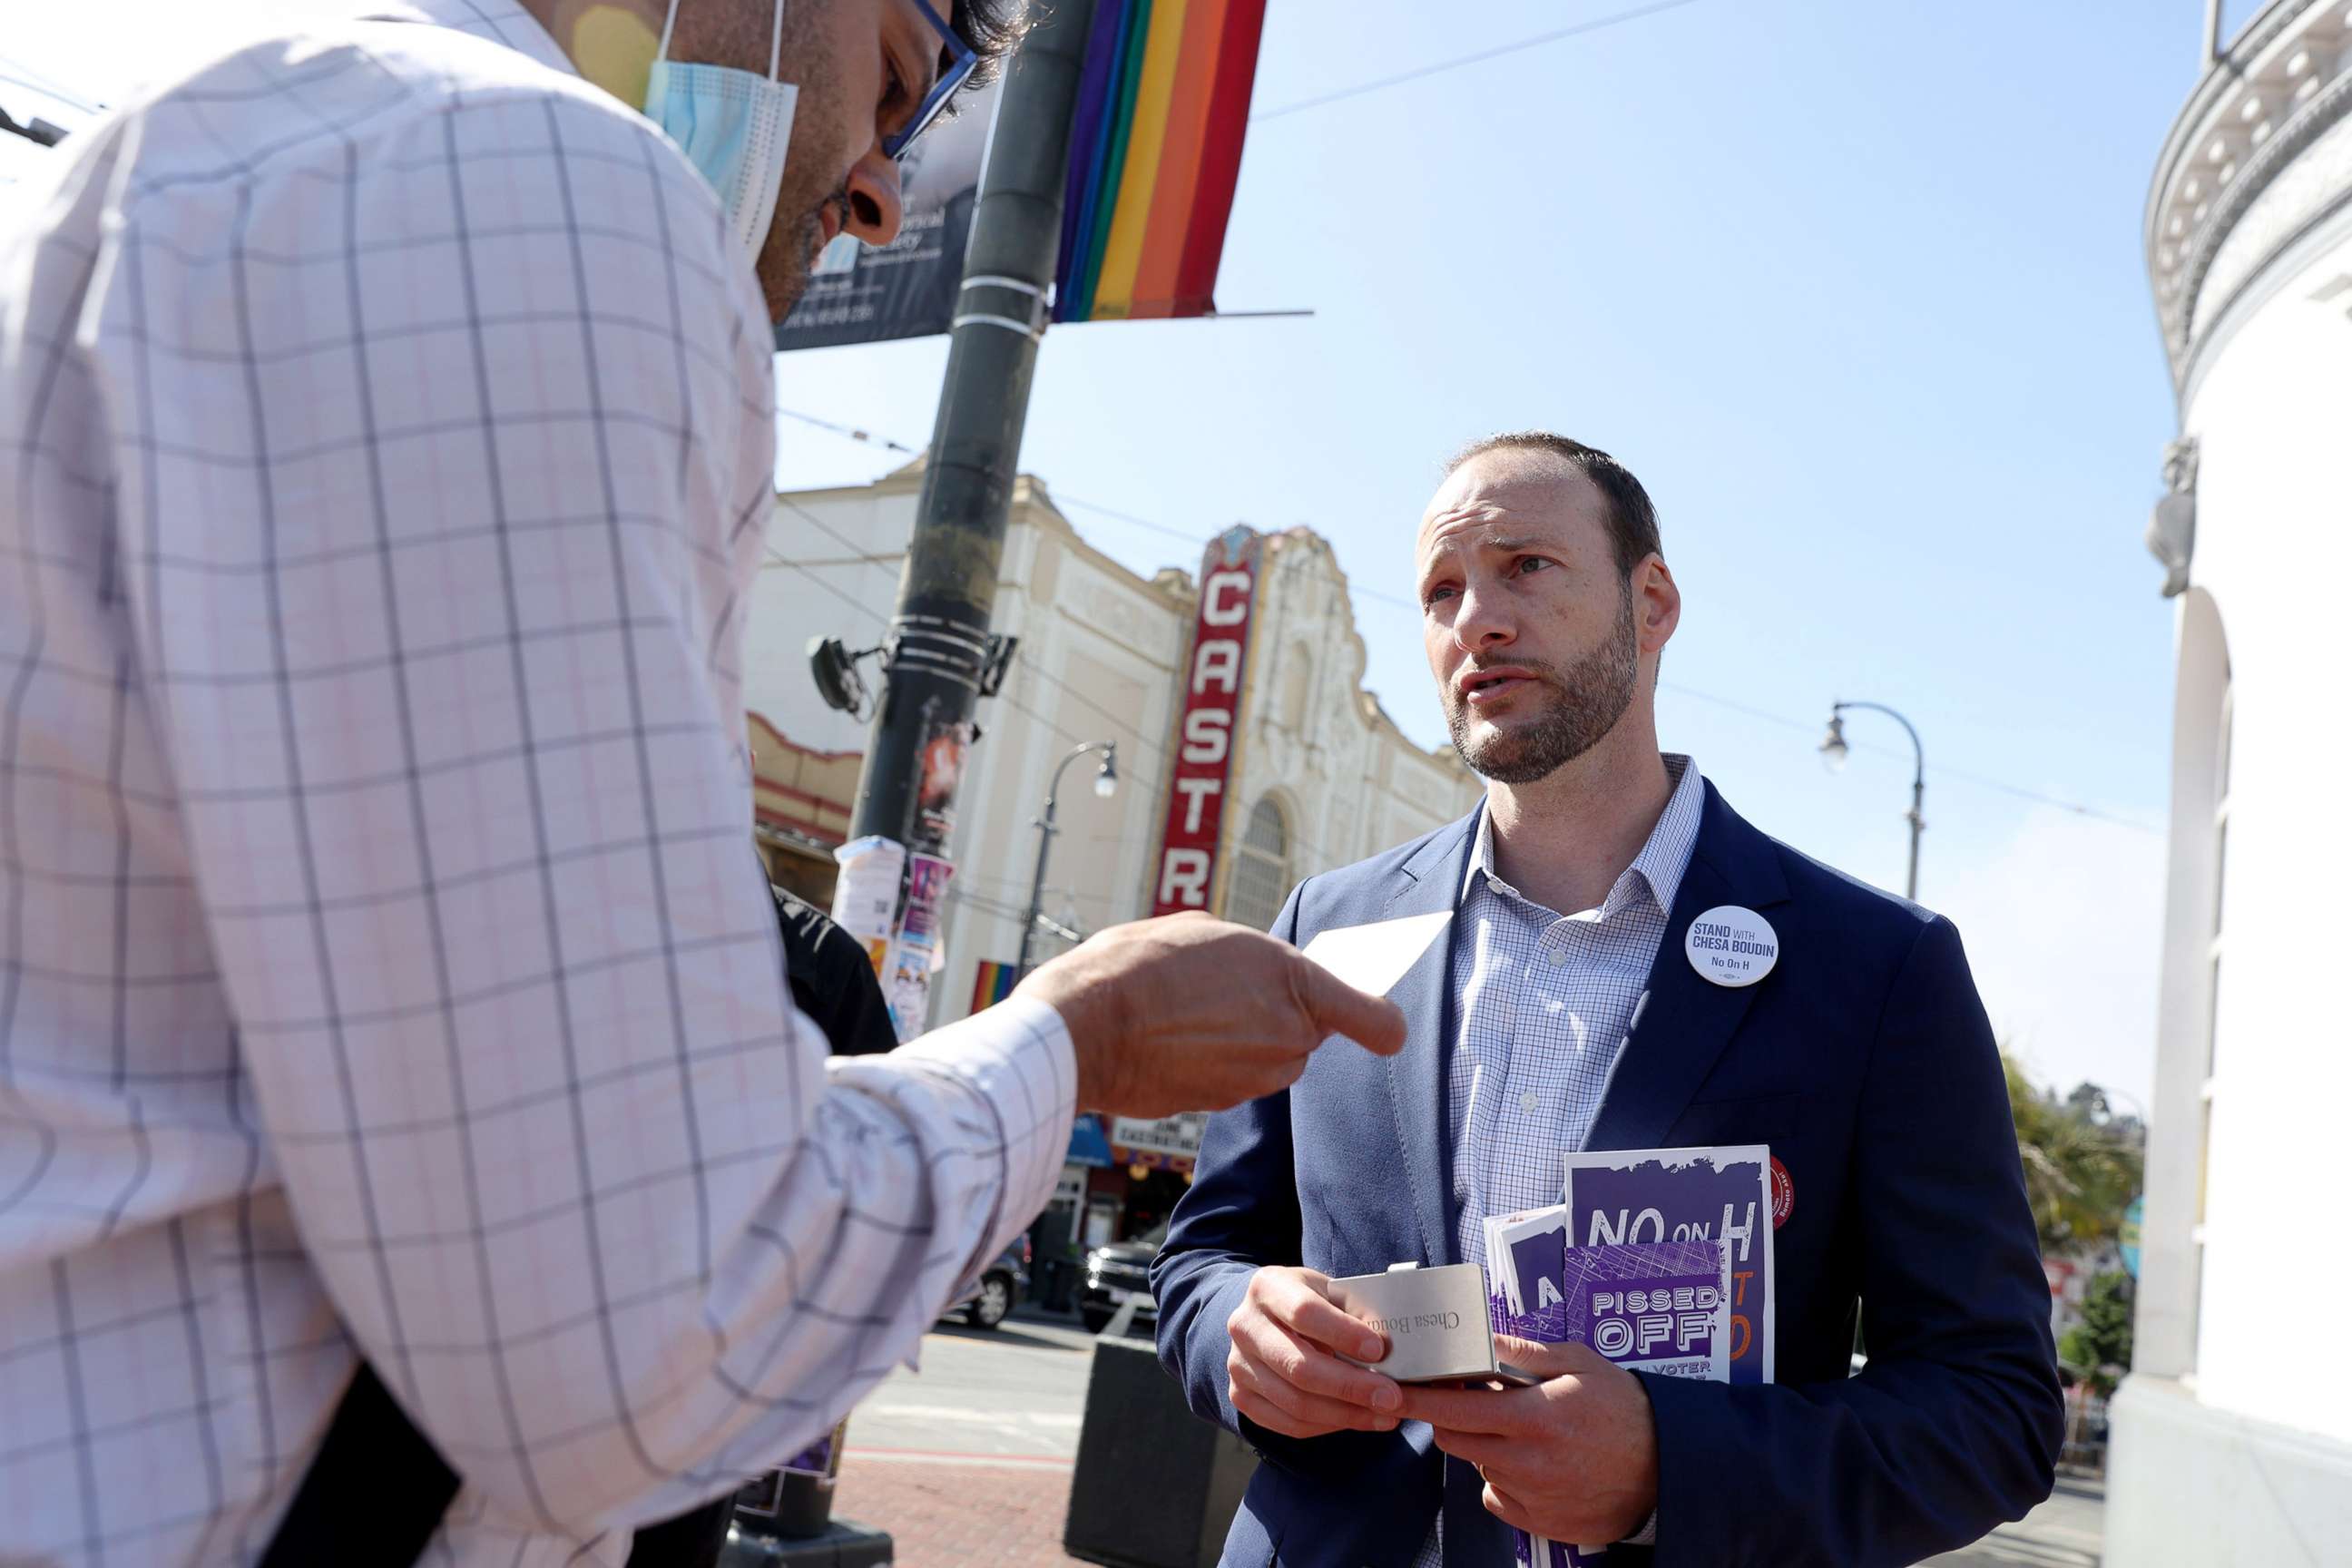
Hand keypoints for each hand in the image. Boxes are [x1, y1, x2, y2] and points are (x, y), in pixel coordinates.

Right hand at [1013, 912, 1407, 1115]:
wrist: (1083, 1027)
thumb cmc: (1137, 967)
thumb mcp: (1203, 931)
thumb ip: (1252, 956)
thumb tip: (1255, 973)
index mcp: (1292, 981)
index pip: (1376, 1020)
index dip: (1381, 1022)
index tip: (1383, 1023)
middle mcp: (1287, 1036)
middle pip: (1308, 1032)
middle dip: (1279, 1014)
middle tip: (1226, 991)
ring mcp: (1256, 1076)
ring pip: (1271, 1057)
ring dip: (1245, 1039)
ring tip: (1189, 1011)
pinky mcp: (1222, 1102)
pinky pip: (1235, 1076)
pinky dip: (1215, 1062)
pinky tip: (1173, 1038)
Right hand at [1224, 1266, 1403, 1438]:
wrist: (1266, 1317)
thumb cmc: (1309, 1302)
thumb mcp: (1330, 1291)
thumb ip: (1357, 1311)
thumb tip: (1393, 1345)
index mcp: (1267, 1288)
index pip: (1304, 1312)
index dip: (1343, 1334)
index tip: (1379, 1350)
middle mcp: (1244, 1326)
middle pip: (1298, 1366)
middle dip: (1351, 1386)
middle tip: (1391, 1398)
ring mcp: (1238, 1364)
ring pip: (1295, 1402)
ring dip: (1346, 1414)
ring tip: (1384, 1415)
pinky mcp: (1241, 1396)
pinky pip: (1289, 1423)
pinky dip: (1328, 1426)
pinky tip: (1357, 1420)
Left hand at [1394, 1335, 1658, 1545]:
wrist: (1666, 1468)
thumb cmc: (1622, 1408)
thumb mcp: (1580, 1363)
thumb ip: (1524, 1352)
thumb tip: (1480, 1339)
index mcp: (1534, 1416)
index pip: (1454, 1408)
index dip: (1418, 1398)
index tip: (1392, 1388)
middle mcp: (1527, 1461)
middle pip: (1453, 1439)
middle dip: (1449, 1416)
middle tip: (1471, 1398)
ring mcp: (1533, 1496)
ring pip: (1477, 1465)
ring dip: (1483, 1445)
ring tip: (1521, 1429)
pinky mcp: (1539, 1522)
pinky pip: (1496, 1497)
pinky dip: (1502, 1478)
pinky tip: (1532, 1462)